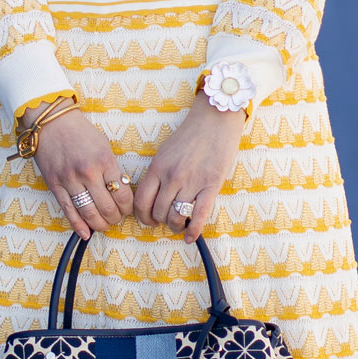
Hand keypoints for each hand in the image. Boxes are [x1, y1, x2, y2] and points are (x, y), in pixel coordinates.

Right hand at [31, 107, 133, 239]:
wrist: (52, 123)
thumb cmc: (81, 133)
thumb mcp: (104, 146)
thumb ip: (112, 169)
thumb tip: (121, 192)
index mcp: (104, 161)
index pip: (122, 194)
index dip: (128, 207)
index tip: (127, 208)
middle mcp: (87, 173)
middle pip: (107, 208)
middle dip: (115, 217)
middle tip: (116, 217)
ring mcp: (69, 180)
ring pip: (88, 213)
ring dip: (99, 224)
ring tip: (104, 224)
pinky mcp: (55, 185)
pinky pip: (68, 211)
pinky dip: (78, 225)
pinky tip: (86, 233)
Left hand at [132, 92, 244, 240]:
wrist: (215, 120)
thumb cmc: (190, 136)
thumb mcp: (165, 152)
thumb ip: (158, 174)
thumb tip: (153, 198)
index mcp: (157, 167)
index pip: (141, 201)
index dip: (143, 217)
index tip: (148, 220)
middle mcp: (172, 177)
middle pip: (158, 212)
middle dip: (160, 222)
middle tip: (166, 221)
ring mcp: (191, 182)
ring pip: (176, 217)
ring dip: (175, 226)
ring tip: (179, 225)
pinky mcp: (211, 186)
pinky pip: (199, 215)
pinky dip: (193, 231)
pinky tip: (190, 237)